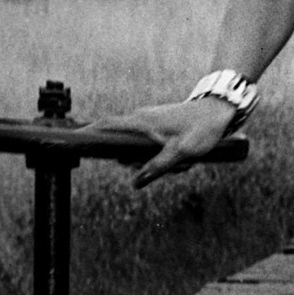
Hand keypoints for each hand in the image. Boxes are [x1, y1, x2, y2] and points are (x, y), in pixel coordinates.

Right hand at [93, 98, 239, 187]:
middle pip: (124, 146)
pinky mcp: (159, 126)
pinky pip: (153, 147)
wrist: (220, 111)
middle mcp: (141, 119)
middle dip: (138, 163)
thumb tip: (135, 183)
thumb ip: (157, 167)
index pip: (106, 125)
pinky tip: (183, 159)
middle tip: (165, 167)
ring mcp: (150, 122)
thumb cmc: (201, 129)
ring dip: (156, 161)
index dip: (89, 133)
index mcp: (141, 122)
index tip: (73, 143)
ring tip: (181, 161)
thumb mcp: (180, 153)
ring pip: (141, 149)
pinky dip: (164, 157)